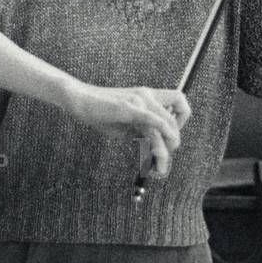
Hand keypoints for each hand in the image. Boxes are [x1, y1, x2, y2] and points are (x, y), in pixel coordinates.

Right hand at [65, 83, 190, 177]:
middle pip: (178, 113)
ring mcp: (139, 100)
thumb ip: (141, 132)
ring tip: (160, 167)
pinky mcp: (128, 108)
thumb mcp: (126, 124)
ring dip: (165, 148)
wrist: (80, 99)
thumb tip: (153, 151)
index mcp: (149, 96)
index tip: (170, 136)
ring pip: (165, 123)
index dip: (181, 120)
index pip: (179, 102)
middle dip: (174, 138)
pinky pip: (151, 120)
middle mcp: (148, 95)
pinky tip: (160, 152)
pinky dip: (161, 133)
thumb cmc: (102, 112)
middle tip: (164, 157)